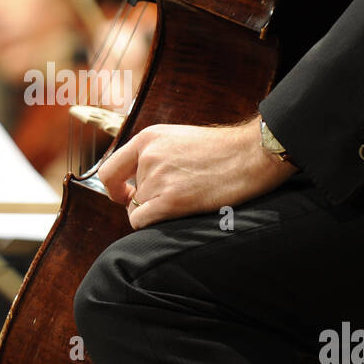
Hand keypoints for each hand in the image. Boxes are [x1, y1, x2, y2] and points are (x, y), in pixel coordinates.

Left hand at [99, 115, 298, 229]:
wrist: (253, 153)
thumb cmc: (224, 150)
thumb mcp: (180, 139)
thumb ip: (156, 156)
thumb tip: (137, 182)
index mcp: (148, 139)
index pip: (109, 170)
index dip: (115, 189)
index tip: (127, 196)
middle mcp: (148, 156)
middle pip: (130, 195)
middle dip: (147, 202)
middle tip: (174, 199)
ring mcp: (158, 178)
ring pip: (138, 210)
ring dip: (158, 212)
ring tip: (188, 200)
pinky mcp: (171, 200)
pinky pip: (142, 222)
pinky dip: (154, 225)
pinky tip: (178, 215)